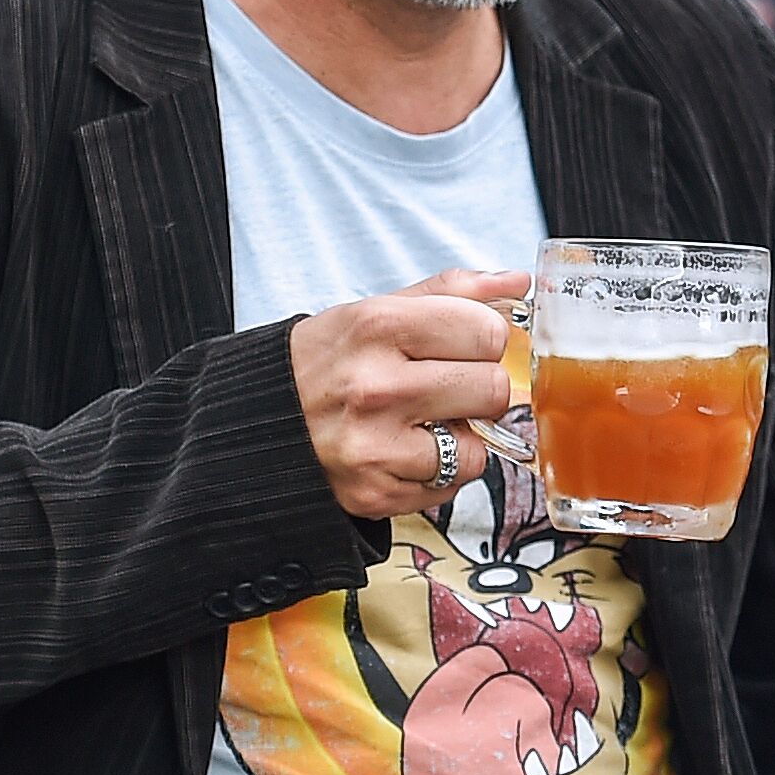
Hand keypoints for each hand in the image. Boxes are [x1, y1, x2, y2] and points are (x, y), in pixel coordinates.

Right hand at [291, 271, 527, 520]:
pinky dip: (437, 471)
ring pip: (477, 449)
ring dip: (460, 438)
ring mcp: (374, 445)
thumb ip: (451, 294)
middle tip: (447, 386)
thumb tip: (516, 282)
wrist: (258, 422)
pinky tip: (404, 451)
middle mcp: (375, 386)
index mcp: (377, 326)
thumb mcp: (376, 311)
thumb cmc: (324, 362)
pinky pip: (449, 486)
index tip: (465, 346)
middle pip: (492, 390)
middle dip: (478, 389)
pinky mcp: (375, 492)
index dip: (484, 340)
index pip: (487, 332)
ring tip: (422, 423)